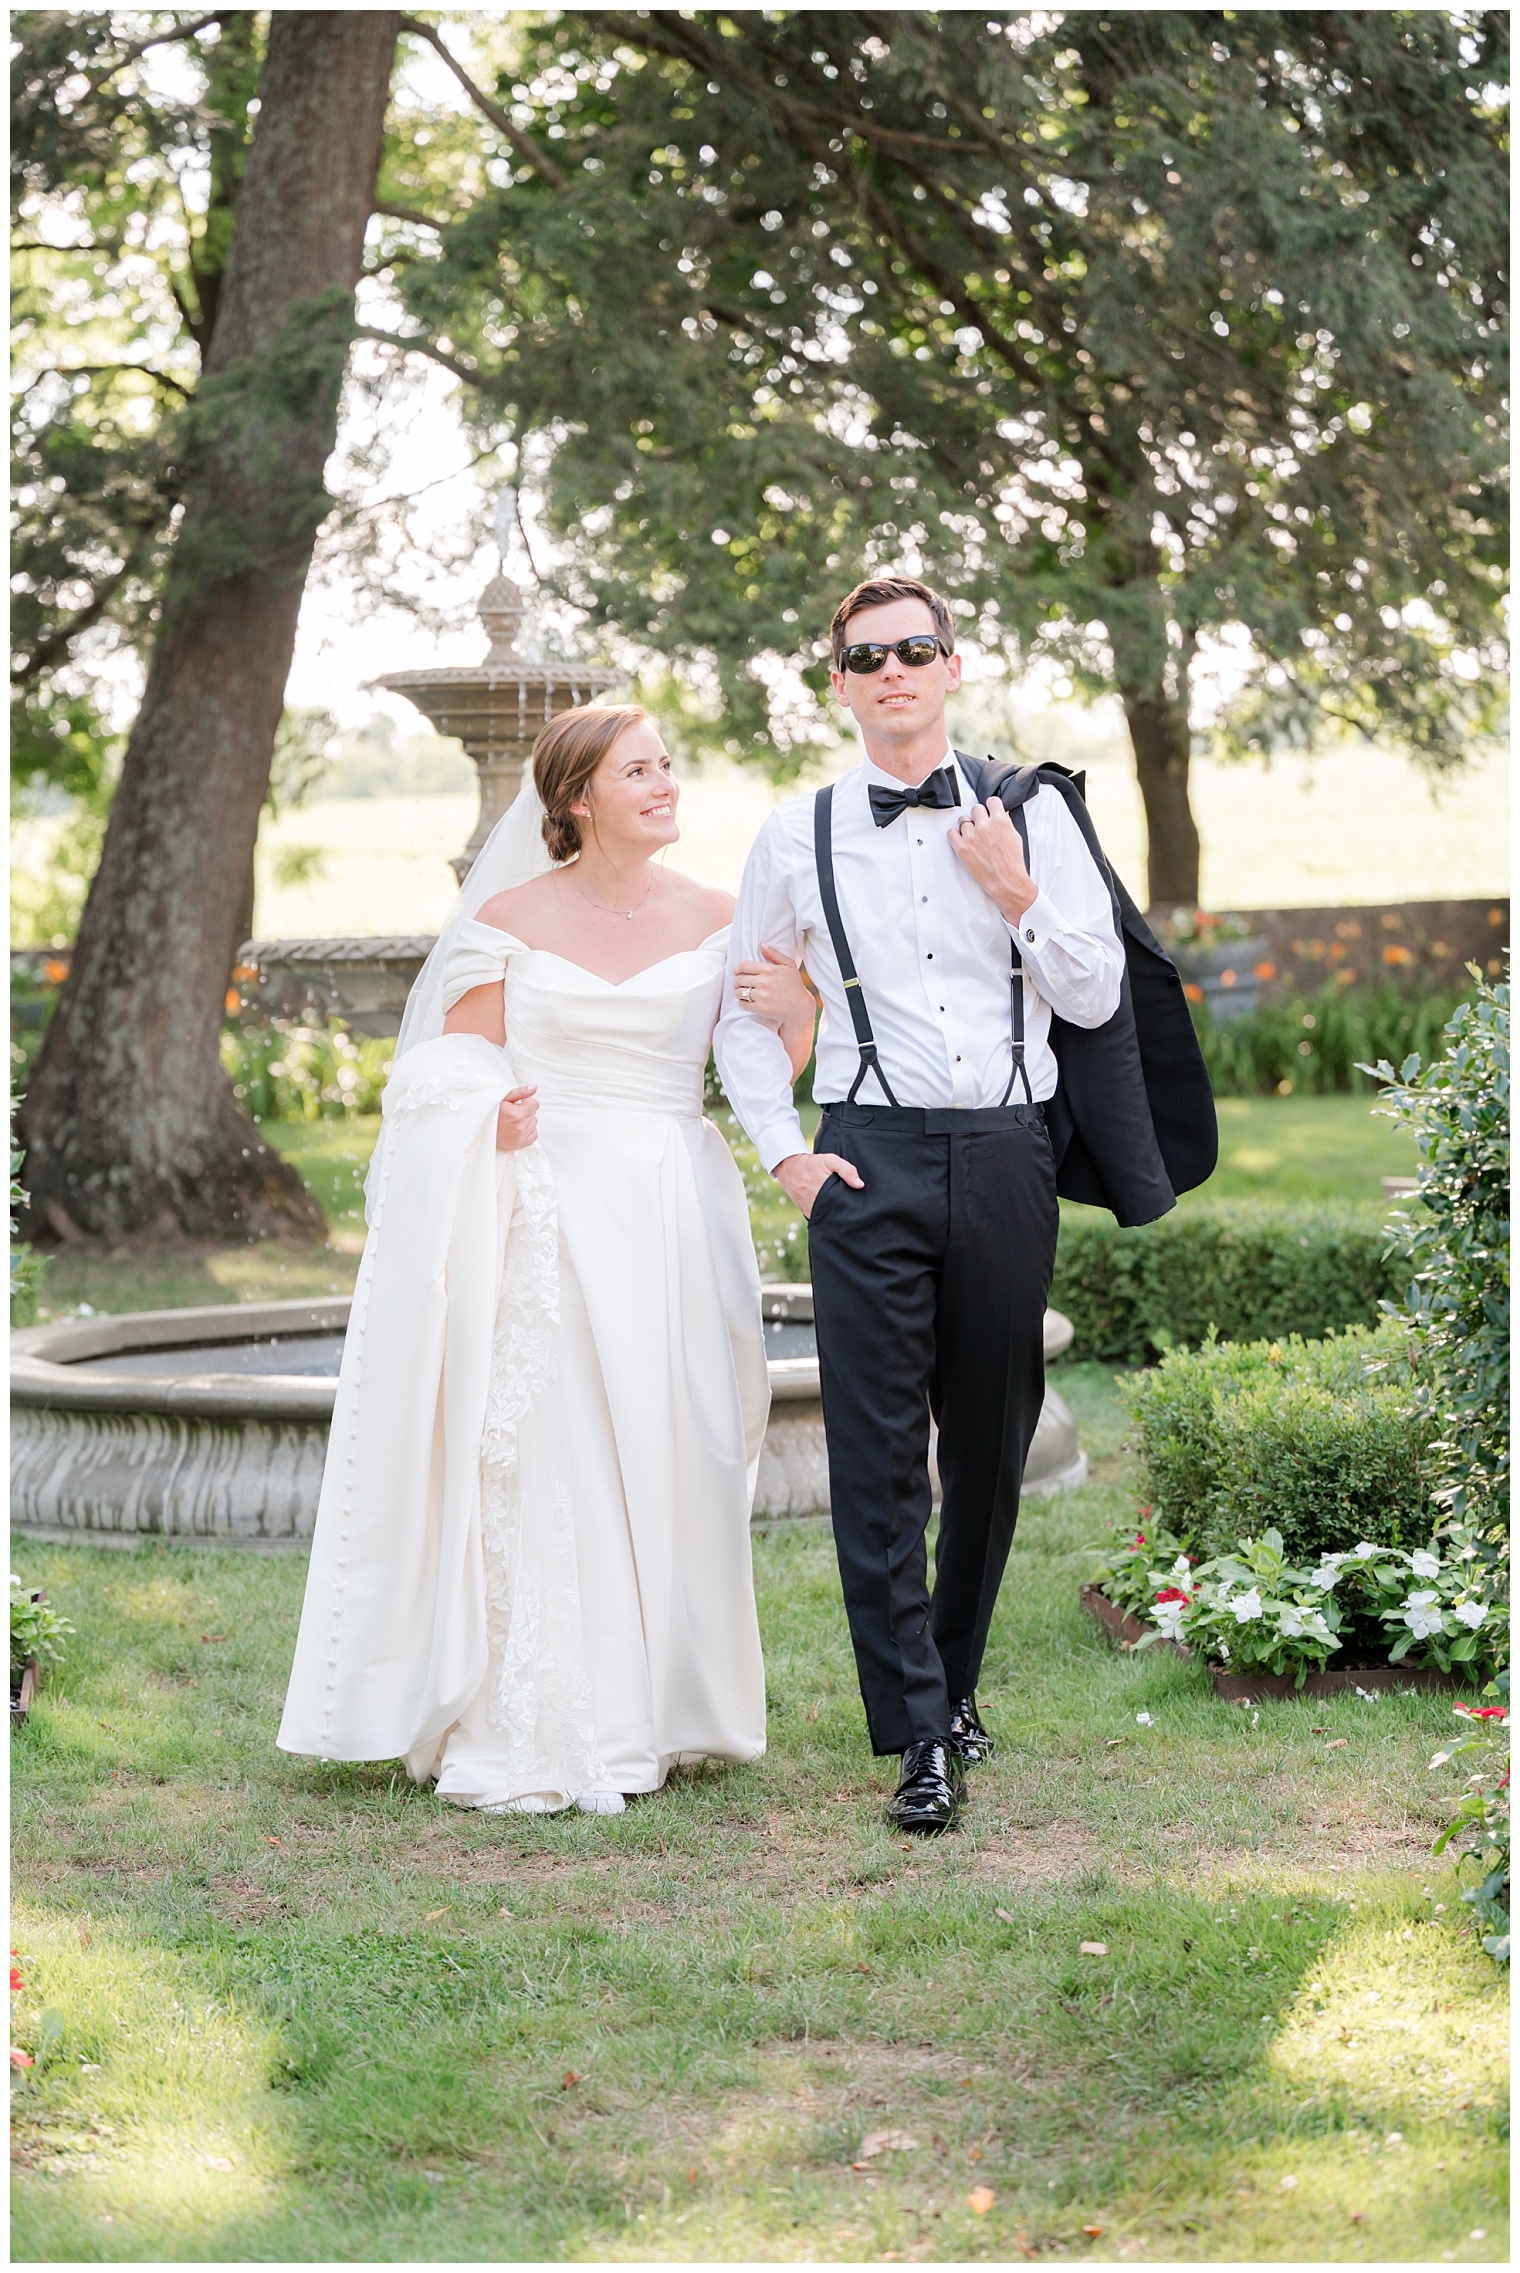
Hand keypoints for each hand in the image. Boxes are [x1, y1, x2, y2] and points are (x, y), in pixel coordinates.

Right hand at [495, 1084, 538, 1151]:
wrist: (481, 1128)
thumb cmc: (492, 1111)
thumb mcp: (503, 1098)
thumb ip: (520, 1092)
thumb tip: (534, 1087)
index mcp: (516, 1114)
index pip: (535, 1104)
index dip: (526, 1102)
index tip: (517, 1104)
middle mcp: (520, 1126)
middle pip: (534, 1114)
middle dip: (526, 1111)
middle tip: (513, 1113)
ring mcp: (520, 1137)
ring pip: (534, 1124)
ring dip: (527, 1121)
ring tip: (513, 1121)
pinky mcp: (520, 1144)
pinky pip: (534, 1135)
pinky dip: (528, 1131)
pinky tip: (517, 1128)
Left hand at [733, 944, 813, 1022]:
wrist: (800, 1007)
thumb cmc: (795, 985)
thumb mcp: (789, 966)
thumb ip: (775, 954)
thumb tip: (762, 944)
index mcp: (769, 969)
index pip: (743, 966)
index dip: (737, 969)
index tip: (737, 972)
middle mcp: (764, 982)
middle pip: (739, 979)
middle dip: (737, 981)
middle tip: (740, 983)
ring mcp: (762, 995)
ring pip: (739, 992)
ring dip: (739, 992)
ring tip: (743, 992)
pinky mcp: (761, 1008)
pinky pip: (744, 1004)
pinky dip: (743, 1003)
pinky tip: (748, 1001)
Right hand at [773, 1150, 863, 1219]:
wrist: (789, 1168)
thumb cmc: (811, 1164)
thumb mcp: (830, 1160)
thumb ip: (846, 1170)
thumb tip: (860, 1185)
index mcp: (823, 1191)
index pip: (843, 1204)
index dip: (852, 1204)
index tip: (858, 1203)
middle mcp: (816, 1204)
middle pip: (837, 1213)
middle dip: (846, 1211)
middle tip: (854, 1207)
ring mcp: (811, 1211)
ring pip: (829, 1217)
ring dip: (837, 1214)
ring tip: (845, 1209)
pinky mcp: (807, 1214)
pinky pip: (821, 1218)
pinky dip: (828, 1215)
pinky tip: (834, 1210)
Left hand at [947, 797, 1036, 920]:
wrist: (1007, 882)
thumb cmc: (1012, 863)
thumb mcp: (1015, 837)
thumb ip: (1005, 823)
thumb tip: (1000, 815)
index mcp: (1000, 821)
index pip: (991, 801)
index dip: (991, 807)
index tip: (990, 811)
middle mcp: (984, 827)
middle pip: (976, 809)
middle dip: (979, 816)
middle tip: (982, 826)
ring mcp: (971, 837)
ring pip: (963, 820)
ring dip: (968, 826)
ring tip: (974, 836)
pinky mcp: (961, 848)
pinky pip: (951, 833)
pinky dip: (955, 835)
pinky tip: (962, 839)